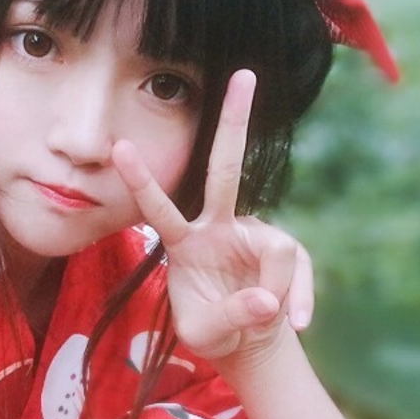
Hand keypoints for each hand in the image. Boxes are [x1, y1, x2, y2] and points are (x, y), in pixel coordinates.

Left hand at [113, 70, 313, 366]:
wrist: (247, 345)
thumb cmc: (213, 332)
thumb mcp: (206, 334)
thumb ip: (229, 317)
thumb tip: (266, 299)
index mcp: (184, 242)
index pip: (159, 207)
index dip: (141, 180)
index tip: (120, 147)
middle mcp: (219, 226)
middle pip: (225, 167)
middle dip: (234, 120)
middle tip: (244, 73)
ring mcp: (254, 233)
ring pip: (278, 250)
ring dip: (275, 293)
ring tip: (268, 322)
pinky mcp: (286, 251)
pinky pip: (298, 270)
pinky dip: (299, 299)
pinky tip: (297, 323)